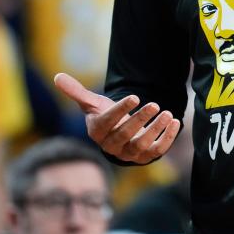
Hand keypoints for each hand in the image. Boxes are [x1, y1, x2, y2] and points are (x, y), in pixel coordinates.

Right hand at [53, 73, 180, 164]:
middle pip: (126, 135)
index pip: (108, 122)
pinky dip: (167, 139)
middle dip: (141, 120)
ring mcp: (129, 153)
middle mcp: (112, 146)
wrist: (119, 135)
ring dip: (156, 130)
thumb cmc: (105, 116)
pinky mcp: (145, 157)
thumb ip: (76, 92)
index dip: (121, 110)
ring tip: (168, 113)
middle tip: (155, 104)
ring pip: (142, 145)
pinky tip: (176, 123)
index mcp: (98, 131)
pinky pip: (157, 151)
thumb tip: (57, 76)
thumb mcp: (91, 104)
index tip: (135, 96)